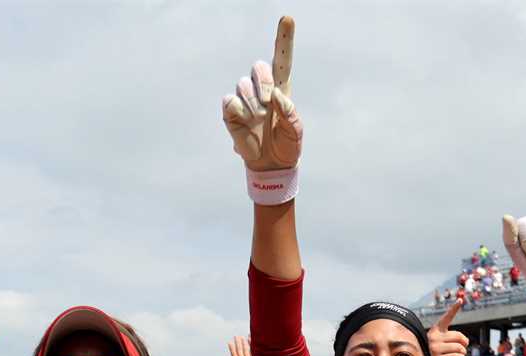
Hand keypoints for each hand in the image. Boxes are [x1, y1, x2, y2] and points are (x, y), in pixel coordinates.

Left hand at [219, 336, 255, 355]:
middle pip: (240, 351)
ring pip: (247, 351)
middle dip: (238, 343)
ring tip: (244, 336)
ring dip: (246, 344)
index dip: (232, 349)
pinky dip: (254, 348)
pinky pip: (255, 354)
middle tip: (236, 336)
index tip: (229, 342)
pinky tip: (255, 343)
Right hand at [222, 17, 301, 171]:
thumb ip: (290, 113)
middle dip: (264, 84)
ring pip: (244, 85)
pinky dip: (239, 112)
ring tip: (259, 121)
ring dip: (253, 104)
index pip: (282, 59)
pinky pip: (230, 100)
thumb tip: (276, 95)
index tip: (288, 18)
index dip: (284, 38)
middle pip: (259, 67)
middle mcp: (262, 89)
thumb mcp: (295, 132)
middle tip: (268, 105)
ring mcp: (245, 99)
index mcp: (282, 89)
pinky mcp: (230, 111)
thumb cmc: (287, 146)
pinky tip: (246, 123)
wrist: (271, 166)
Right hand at [427, 300, 468, 355]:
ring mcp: (436, 349)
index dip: (454, 309)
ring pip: (459, 348)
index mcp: (436, 330)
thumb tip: (466, 342)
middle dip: (465, 342)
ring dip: (463, 352)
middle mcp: (435, 337)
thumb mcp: (436, 338)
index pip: (446, 318)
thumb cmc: (432, 348)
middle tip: (465, 345)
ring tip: (461, 353)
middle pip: (459, 336)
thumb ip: (450, 337)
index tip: (460, 300)